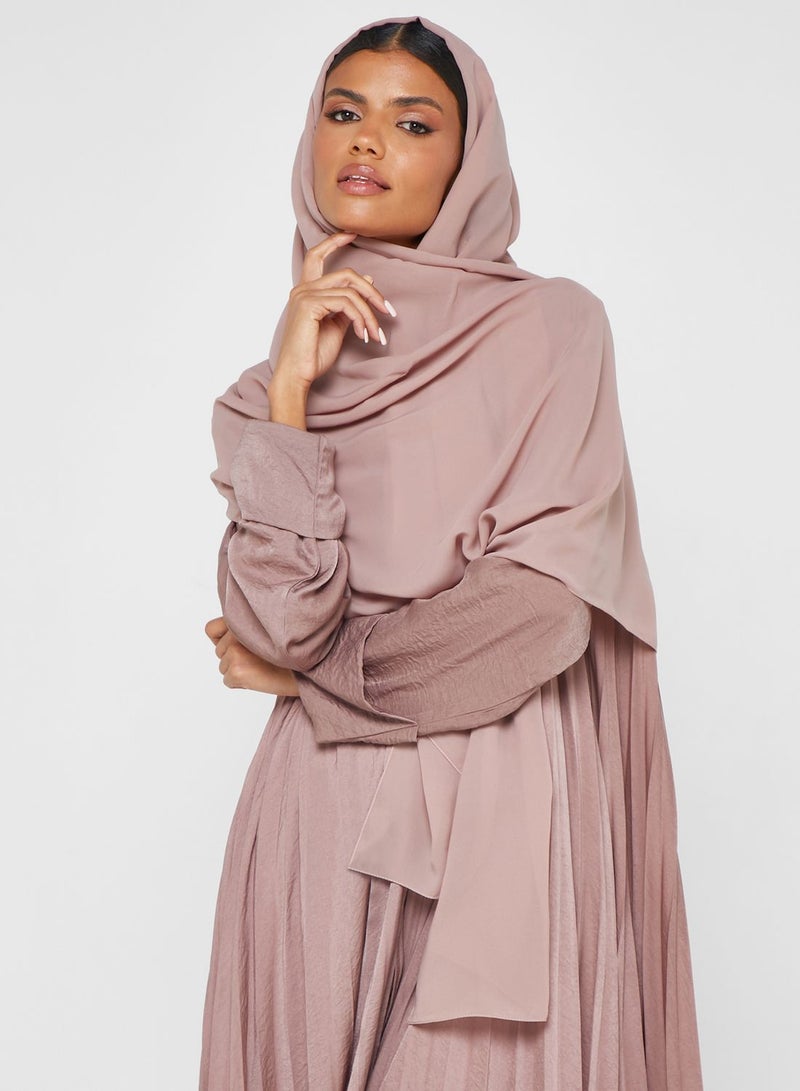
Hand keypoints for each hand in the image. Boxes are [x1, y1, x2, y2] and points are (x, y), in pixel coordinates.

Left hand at [205, 617, 299, 696]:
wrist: (308, 668)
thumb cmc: (289, 650)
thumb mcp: (265, 629)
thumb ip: (244, 628)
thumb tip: (220, 639)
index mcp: (242, 617)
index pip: (211, 629)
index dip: (222, 639)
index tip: (241, 645)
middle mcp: (236, 632)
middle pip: (219, 651)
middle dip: (234, 657)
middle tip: (258, 658)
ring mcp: (235, 651)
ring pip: (223, 666)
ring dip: (238, 670)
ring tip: (261, 667)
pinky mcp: (237, 670)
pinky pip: (228, 681)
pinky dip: (241, 684)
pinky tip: (260, 677)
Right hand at [270, 232, 396, 389]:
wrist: (298, 375)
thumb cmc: (313, 355)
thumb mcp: (337, 326)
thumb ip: (349, 304)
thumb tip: (367, 281)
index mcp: (306, 292)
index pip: (316, 256)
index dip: (333, 242)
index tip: (351, 234)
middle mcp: (302, 289)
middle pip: (346, 274)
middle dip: (372, 292)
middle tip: (388, 312)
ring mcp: (304, 296)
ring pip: (350, 291)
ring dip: (370, 314)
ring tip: (375, 334)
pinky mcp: (309, 305)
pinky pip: (346, 303)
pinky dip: (361, 318)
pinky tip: (363, 335)